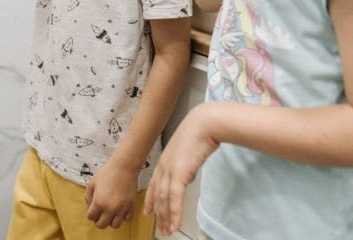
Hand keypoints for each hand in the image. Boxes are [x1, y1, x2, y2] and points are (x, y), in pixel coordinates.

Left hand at [85, 160, 138, 228]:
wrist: (124, 167)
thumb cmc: (107, 173)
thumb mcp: (92, 183)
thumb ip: (88, 196)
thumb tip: (90, 206)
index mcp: (99, 203)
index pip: (91, 217)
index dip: (91, 214)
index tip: (93, 209)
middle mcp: (110, 209)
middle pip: (101, 225)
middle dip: (99, 221)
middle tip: (100, 214)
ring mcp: (122, 209)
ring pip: (115, 225)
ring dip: (111, 221)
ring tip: (110, 213)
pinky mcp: (131, 206)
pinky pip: (127, 219)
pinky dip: (123, 217)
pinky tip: (120, 210)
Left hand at [144, 104, 218, 235]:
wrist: (204, 124)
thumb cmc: (199, 132)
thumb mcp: (187, 151)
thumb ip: (183, 165)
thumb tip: (186, 176)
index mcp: (165, 161)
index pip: (154, 185)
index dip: (151, 199)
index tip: (148, 211)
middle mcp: (164, 167)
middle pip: (158, 196)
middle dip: (159, 214)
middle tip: (160, 229)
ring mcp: (170, 171)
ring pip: (164, 200)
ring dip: (166, 218)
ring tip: (168, 231)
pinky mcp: (180, 174)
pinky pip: (175, 199)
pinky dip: (174, 214)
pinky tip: (175, 224)